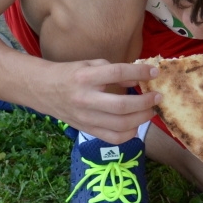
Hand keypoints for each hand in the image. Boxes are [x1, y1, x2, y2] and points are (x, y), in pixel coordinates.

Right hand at [45, 60, 160, 143]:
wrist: (44, 91)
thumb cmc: (71, 74)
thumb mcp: (90, 64)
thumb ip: (114, 70)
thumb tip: (138, 79)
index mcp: (86, 77)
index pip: (117, 73)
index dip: (139, 72)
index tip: (154, 72)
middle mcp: (85, 99)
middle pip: (122, 105)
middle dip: (145, 102)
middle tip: (157, 97)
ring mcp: (86, 118)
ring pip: (120, 124)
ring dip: (141, 118)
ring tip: (150, 111)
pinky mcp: (87, 130)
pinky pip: (114, 138)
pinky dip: (130, 133)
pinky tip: (136, 124)